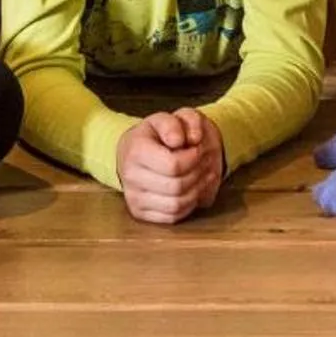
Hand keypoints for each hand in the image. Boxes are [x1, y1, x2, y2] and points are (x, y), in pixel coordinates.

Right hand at [114, 108, 225, 224]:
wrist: (132, 152)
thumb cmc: (153, 136)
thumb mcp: (165, 119)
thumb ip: (176, 123)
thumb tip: (182, 140)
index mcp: (135, 150)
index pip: (174, 165)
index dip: (193, 158)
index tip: (198, 149)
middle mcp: (130, 176)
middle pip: (177, 186)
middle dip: (198, 174)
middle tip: (205, 161)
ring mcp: (133, 197)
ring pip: (176, 205)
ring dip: (197, 191)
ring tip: (203, 174)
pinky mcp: (138, 212)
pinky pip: (172, 216)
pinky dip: (188, 205)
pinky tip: (193, 189)